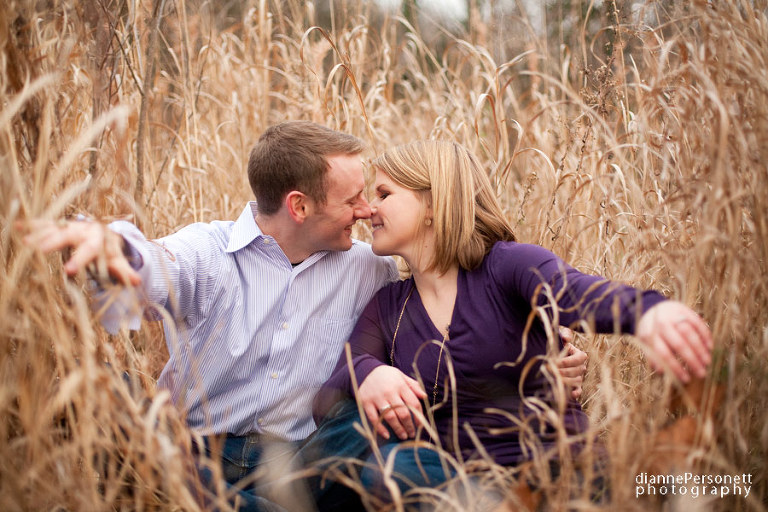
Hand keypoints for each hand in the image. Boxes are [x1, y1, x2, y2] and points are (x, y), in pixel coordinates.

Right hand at [18, 219, 140, 285]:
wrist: (104, 231)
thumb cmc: (109, 250)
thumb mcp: (117, 260)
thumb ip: (125, 271)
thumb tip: (138, 281)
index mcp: (98, 239)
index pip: (89, 250)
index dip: (80, 260)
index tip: (69, 271)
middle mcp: (82, 230)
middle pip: (67, 235)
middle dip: (54, 242)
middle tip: (39, 251)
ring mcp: (68, 226)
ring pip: (53, 228)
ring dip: (39, 233)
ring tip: (25, 242)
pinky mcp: (58, 225)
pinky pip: (44, 224)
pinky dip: (32, 225)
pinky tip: (18, 227)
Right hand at [357, 366, 426, 439]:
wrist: (364, 370)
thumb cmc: (386, 375)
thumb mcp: (401, 376)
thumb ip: (413, 386)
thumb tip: (425, 396)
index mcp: (400, 385)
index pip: (413, 403)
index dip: (419, 416)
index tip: (420, 425)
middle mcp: (389, 392)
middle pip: (403, 412)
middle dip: (409, 426)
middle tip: (411, 434)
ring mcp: (377, 398)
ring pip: (390, 417)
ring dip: (398, 429)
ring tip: (403, 436)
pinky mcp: (366, 403)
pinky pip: (374, 419)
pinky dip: (380, 428)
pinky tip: (387, 435)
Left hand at [556, 341, 587, 398]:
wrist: (554, 356)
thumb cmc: (558, 345)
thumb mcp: (561, 337)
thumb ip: (564, 335)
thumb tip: (566, 338)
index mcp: (580, 355)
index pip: (577, 359)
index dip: (567, 361)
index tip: (555, 361)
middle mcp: (582, 367)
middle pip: (575, 371)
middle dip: (563, 371)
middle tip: (551, 371)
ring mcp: (580, 377)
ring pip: (575, 381)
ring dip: (566, 381)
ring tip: (554, 379)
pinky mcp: (576, 386)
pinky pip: (578, 390)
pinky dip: (576, 393)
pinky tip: (571, 395)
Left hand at [635, 301, 712, 381]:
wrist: (652, 308)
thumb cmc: (650, 331)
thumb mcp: (645, 343)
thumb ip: (652, 356)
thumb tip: (662, 372)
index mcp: (650, 334)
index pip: (664, 354)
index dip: (676, 368)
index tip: (686, 379)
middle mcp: (661, 324)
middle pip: (679, 344)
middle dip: (692, 360)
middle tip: (702, 373)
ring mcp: (673, 316)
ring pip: (690, 334)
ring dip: (701, 350)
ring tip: (707, 362)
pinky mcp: (685, 310)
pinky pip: (698, 323)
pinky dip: (705, 336)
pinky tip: (710, 347)